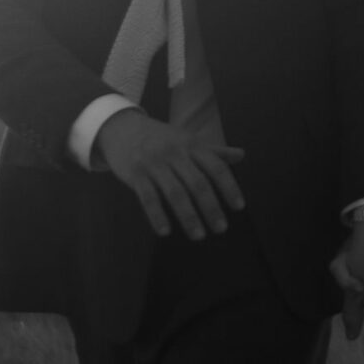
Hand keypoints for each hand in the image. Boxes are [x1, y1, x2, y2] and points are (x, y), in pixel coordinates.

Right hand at [94, 109, 245, 239]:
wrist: (122, 128)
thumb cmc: (161, 138)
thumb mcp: (187, 140)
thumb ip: (214, 151)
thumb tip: (242, 155)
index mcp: (192, 145)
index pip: (216, 167)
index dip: (229, 187)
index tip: (239, 207)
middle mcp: (175, 153)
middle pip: (198, 183)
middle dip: (211, 207)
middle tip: (221, 228)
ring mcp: (154, 163)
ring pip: (175, 193)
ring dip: (189, 216)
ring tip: (199, 235)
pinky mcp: (135, 174)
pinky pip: (148, 198)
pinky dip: (157, 216)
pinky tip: (165, 232)